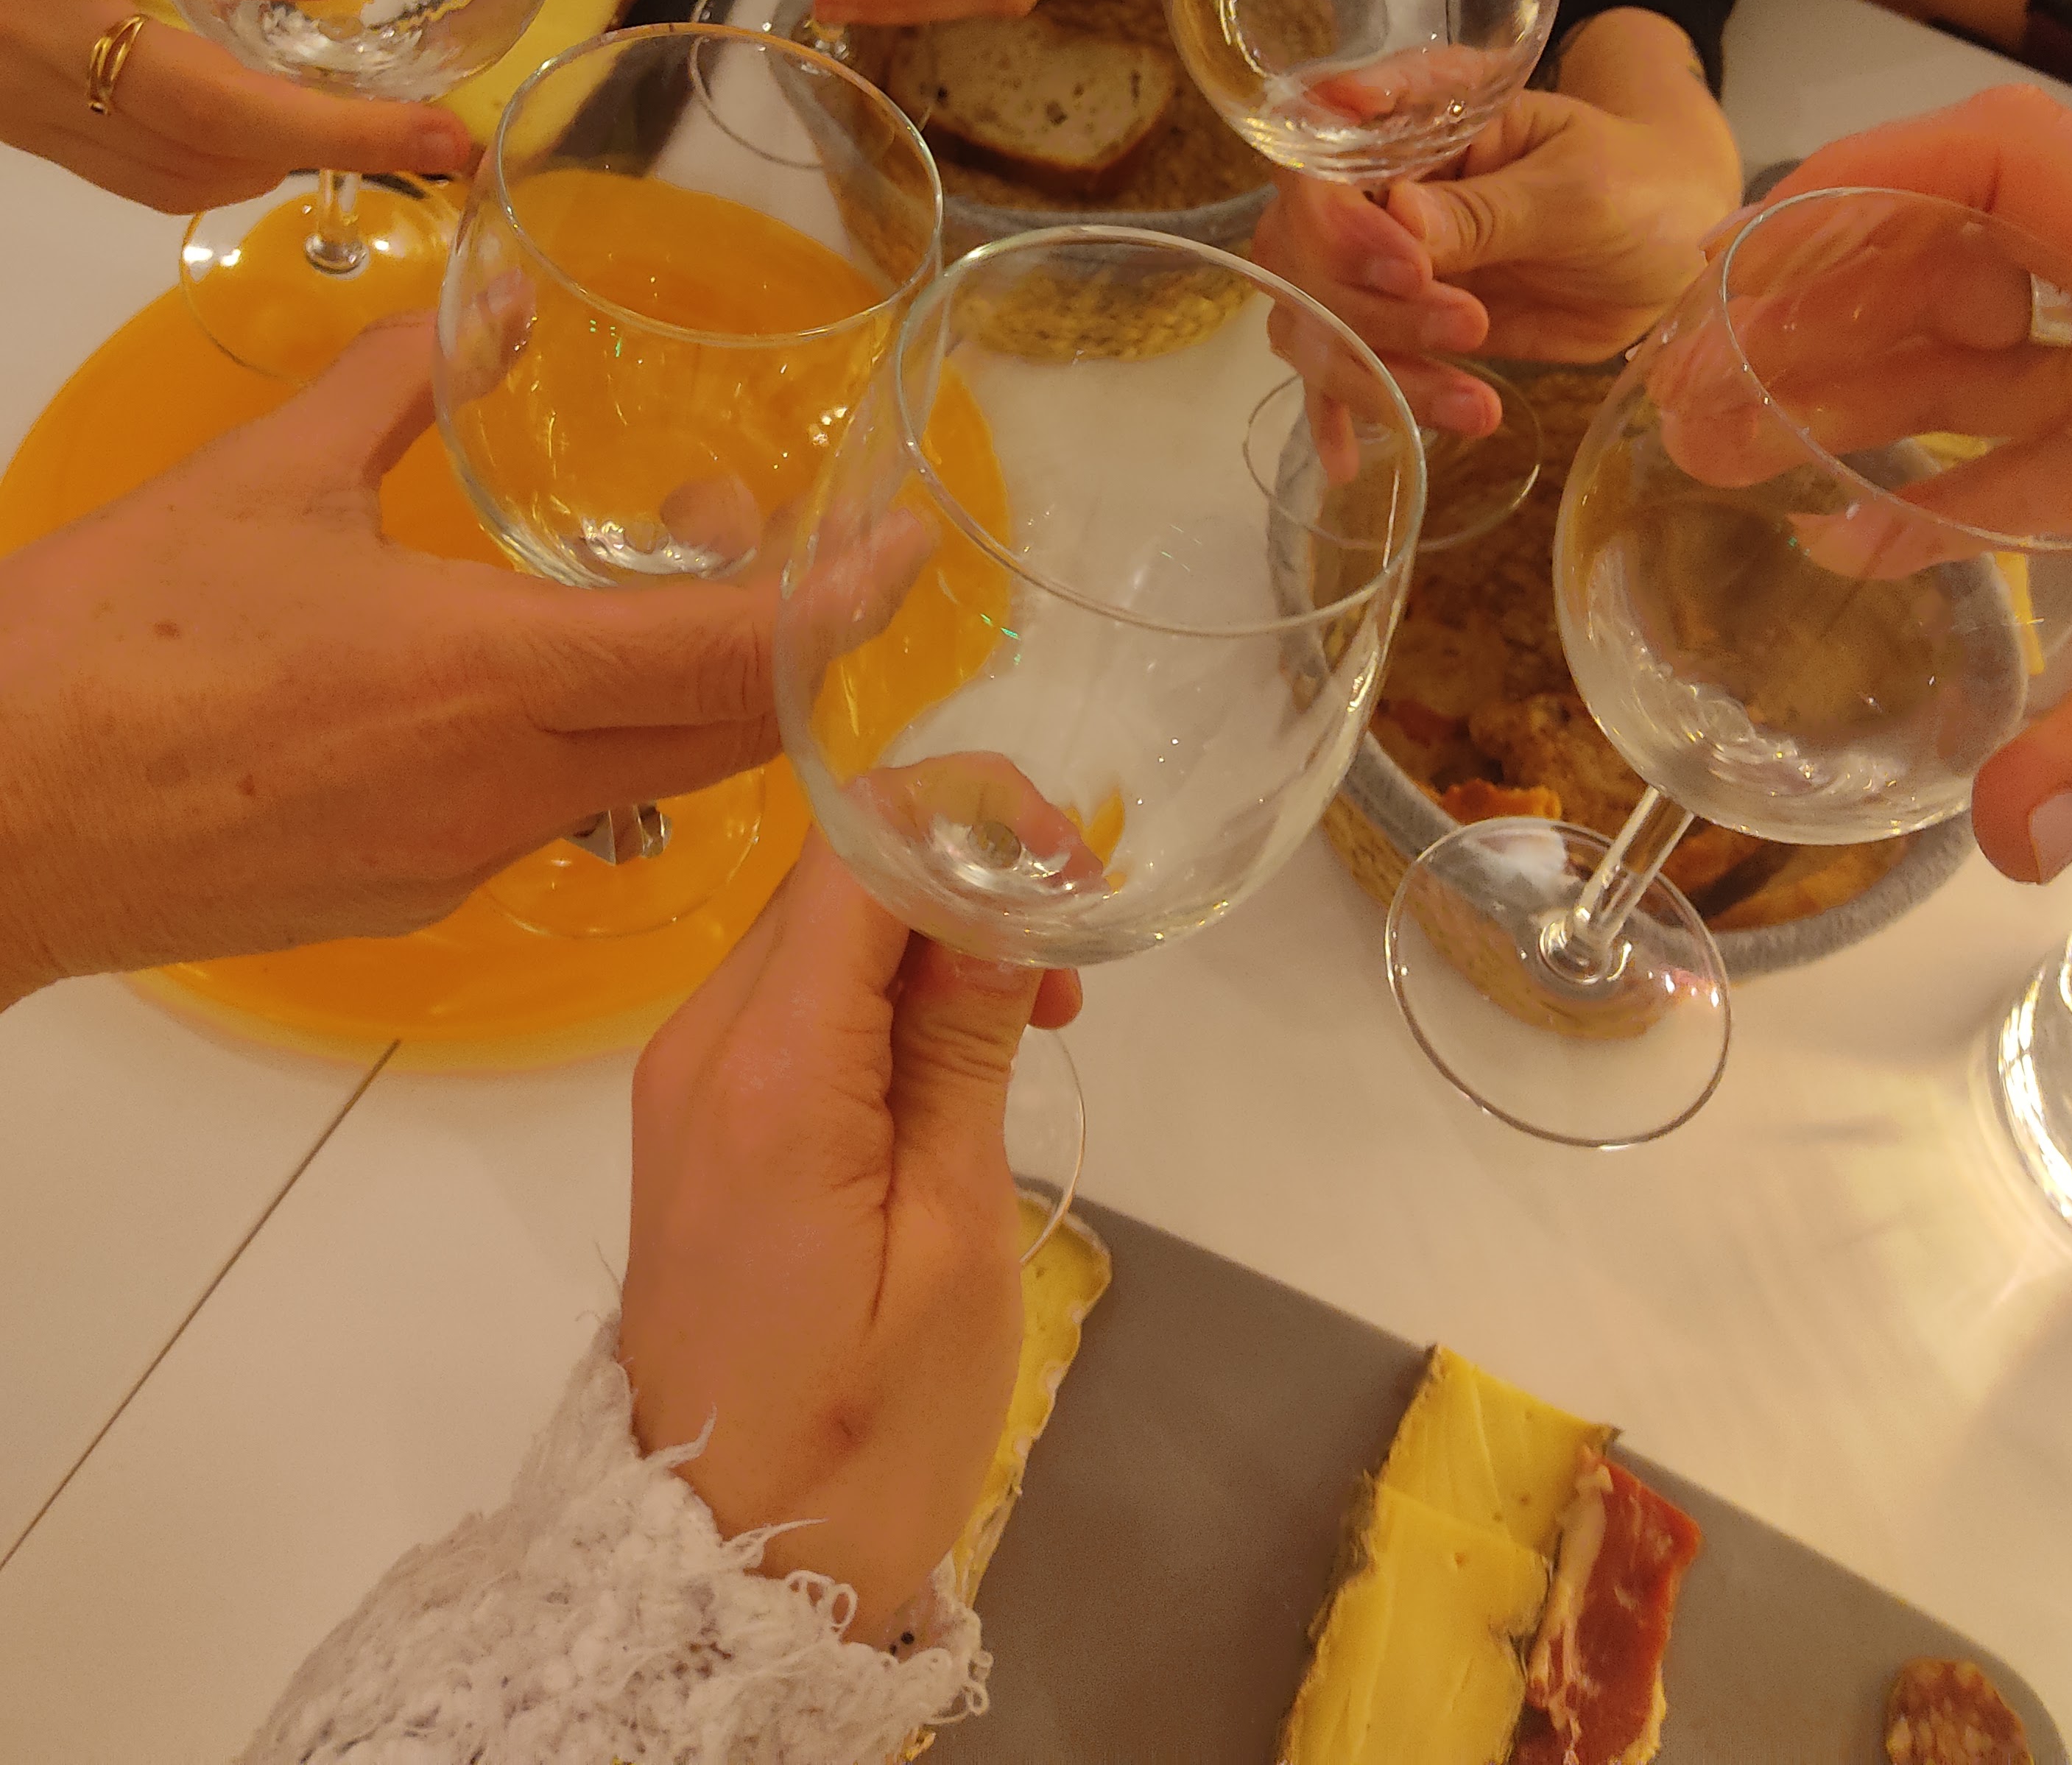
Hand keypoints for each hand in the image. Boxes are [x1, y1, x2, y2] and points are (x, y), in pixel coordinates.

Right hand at [0, 0, 471, 210]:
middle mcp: (34, 9)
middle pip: (183, 91)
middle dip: (325, 127)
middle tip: (440, 137)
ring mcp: (33, 87)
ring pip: (179, 152)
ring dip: (302, 157)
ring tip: (409, 145)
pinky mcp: (39, 136)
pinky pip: (149, 181)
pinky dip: (234, 175)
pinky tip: (294, 150)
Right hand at [0, 320, 833, 1006]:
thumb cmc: (101, 647)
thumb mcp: (263, 479)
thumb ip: (400, 382)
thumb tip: (485, 301)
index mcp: (486, 677)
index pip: (724, 657)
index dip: (836, 611)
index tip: (908, 558)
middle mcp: (502, 790)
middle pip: (720, 737)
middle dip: (794, 654)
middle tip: (822, 558)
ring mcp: (459, 862)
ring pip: (637, 776)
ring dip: (688, 692)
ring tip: (664, 576)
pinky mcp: (407, 898)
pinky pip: (546, 816)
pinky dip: (591, 742)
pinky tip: (533, 671)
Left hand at [623, 834, 1079, 1641]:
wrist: (724, 1568)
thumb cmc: (864, 1431)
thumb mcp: (954, 1240)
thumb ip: (964, 1049)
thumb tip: (999, 894)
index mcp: (768, 1068)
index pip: (855, 847)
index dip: (971, 812)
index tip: (1072, 864)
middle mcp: (702, 1042)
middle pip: (834, 873)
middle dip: (963, 869)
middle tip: (1074, 952)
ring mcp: (688, 1078)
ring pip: (818, 926)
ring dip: (931, 930)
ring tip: (1040, 1010)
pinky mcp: (699, 1116)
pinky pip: (795, 995)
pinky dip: (883, 987)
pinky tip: (959, 1048)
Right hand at [1253, 12, 1740, 464]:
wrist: (1670, 247)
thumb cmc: (1637, 186)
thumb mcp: (1577, 188)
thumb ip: (1490, 209)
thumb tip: (1401, 222)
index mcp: (1416, 120)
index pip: (1323, 152)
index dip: (1343, 218)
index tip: (1411, 268)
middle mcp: (1377, 184)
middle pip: (1301, 247)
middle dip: (1369, 306)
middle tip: (1469, 326)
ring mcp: (1380, 258)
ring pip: (1317, 316)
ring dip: (1376, 369)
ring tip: (1474, 403)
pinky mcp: (1399, 321)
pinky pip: (1345, 362)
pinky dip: (1344, 407)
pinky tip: (1349, 458)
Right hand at [1761, 85, 2071, 880]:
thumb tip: (2010, 835)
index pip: (2012, 160)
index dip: (1867, 176)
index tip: (1749, 243)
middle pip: (1967, 253)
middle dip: (1821, 310)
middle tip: (1696, 389)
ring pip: (1992, 343)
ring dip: (1864, 390)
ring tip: (1736, 453)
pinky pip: (2048, 434)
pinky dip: (1954, 470)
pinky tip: (1868, 536)